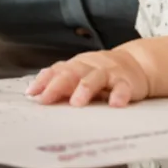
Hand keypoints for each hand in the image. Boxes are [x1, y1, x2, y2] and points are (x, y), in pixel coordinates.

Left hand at [26, 47, 150, 106]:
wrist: (136, 63)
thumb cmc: (101, 73)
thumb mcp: (81, 74)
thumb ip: (62, 83)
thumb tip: (36, 96)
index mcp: (77, 66)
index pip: (58, 70)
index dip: (44, 80)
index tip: (32, 93)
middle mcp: (90, 67)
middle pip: (72, 72)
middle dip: (57, 85)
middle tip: (46, 99)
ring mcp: (109, 73)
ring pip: (96, 77)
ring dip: (85, 88)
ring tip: (77, 103)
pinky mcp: (126, 82)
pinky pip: (122, 87)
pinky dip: (119, 95)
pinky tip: (115, 104)